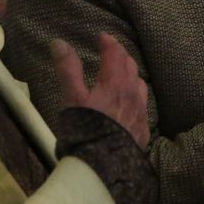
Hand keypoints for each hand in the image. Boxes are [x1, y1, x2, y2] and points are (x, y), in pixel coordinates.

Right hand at [52, 33, 149, 148]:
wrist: (103, 167)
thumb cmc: (85, 130)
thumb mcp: (71, 98)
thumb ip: (67, 69)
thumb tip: (60, 43)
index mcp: (116, 83)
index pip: (116, 54)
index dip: (109, 42)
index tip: (101, 37)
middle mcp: (133, 94)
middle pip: (131, 67)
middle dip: (121, 56)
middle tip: (111, 52)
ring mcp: (141, 113)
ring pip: (140, 85)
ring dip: (131, 75)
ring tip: (122, 74)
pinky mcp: (143, 130)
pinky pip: (143, 106)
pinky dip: (135, 96)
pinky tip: (129, 103)